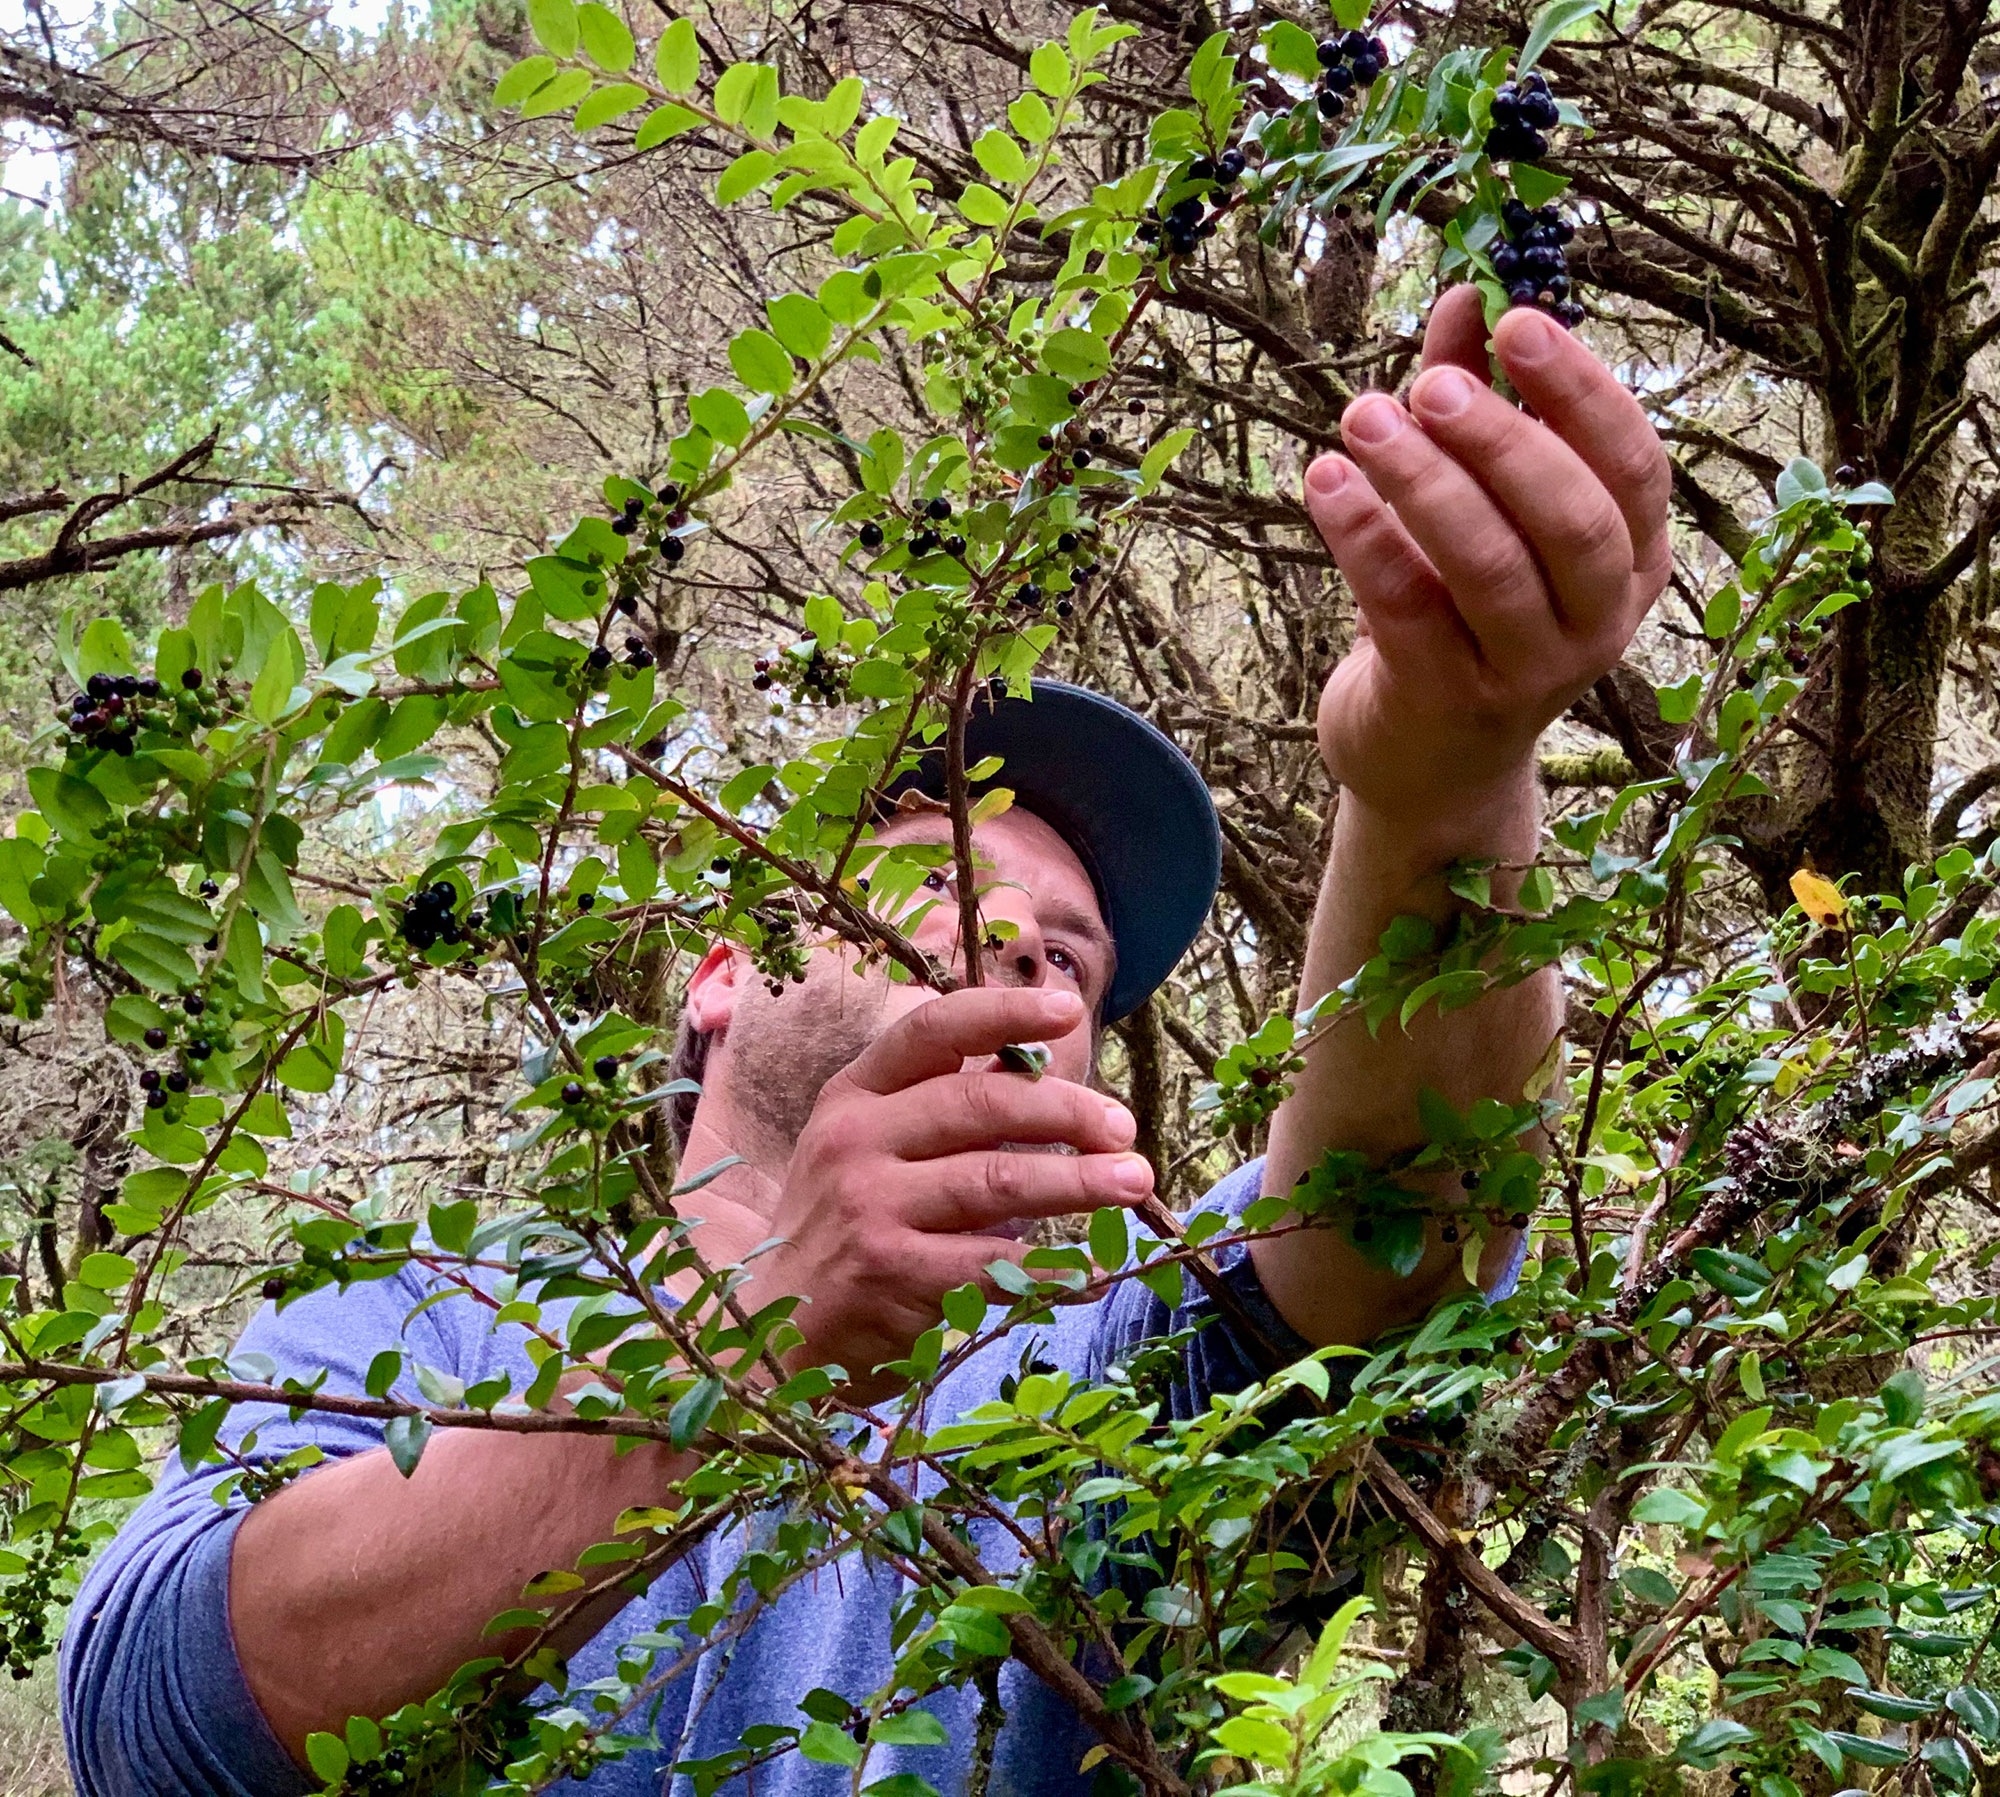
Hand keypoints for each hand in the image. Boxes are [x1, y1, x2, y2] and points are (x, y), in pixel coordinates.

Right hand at [743, 986, 1153, 1402]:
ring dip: (1079, 1182)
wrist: (774, 1326)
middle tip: (1122, 1129)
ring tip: (1134, 1181)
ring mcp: (869, 1208)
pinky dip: (1053, 1270)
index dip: (1004, 1013)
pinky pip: (994, 1264)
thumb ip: (942, 1107)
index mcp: (855, 1094)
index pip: (933, 1031)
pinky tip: (1093, 1271)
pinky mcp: (891, 1275)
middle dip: (1067, 1111)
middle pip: (981, 1104)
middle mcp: (855, 1140)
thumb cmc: (841, 1226)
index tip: (1069, 1011)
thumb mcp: (869, 1147)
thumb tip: (1042, 1065)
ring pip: (998, 1181)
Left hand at [1306, 288, 1671, 830]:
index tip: (1519, 316)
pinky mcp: (1444, 701)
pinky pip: (1405, 607)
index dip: (1580, 389)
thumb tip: (1471, 287)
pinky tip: (1325, 479)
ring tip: (1363, 416)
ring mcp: (1525, 671)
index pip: (1633, 465)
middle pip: (1572, 520)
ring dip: (1422, 483)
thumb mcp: (1484, 505)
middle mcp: (1598, 621)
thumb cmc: (1464, 612)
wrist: (1431, 765)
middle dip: (1504, 439)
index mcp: (1631, 560)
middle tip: (1432, 381)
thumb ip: (1484, 398)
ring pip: (1489, 567)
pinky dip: (1364, 537)